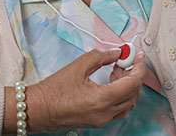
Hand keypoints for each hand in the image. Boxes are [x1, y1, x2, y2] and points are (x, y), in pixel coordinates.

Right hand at [27, 48, 145, 131]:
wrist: (37, 109)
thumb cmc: (53, 90)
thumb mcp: (78, 66)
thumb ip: (101, 57)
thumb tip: (116, 53)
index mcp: (103, 99)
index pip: (133, 83)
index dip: (138, 67)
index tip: (138, 55)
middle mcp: (106, 113)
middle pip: (133, 94)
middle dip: (133, 74)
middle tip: (125, 59)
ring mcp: (102, 120)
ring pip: (127, 103)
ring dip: (127, 85)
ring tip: (115, 69)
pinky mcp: (96, 121)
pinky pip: (117, 109)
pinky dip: (119, 94)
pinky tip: (109, 82)